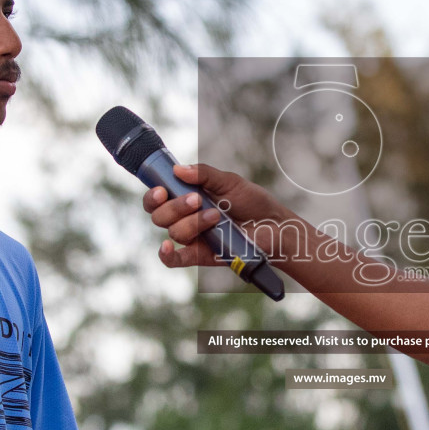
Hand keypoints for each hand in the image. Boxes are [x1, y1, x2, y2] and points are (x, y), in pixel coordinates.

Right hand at [142, 163, 280, 267]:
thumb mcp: (229, 182)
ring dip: (192, 222)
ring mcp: (192, 237)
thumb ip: (204, 174)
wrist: (275, 226)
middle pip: (160, 216)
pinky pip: (174, 259)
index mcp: (187, 197)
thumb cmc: (253, 203)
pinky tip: (167, 247)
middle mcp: (185, 218)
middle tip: (197, 200)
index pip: (158, 198)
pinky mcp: (200, 255)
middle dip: (175, 207)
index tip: (162, 190)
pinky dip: (167, 254)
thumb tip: (177, 169)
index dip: (153, 195)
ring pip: (174, 232)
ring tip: (216, 217)